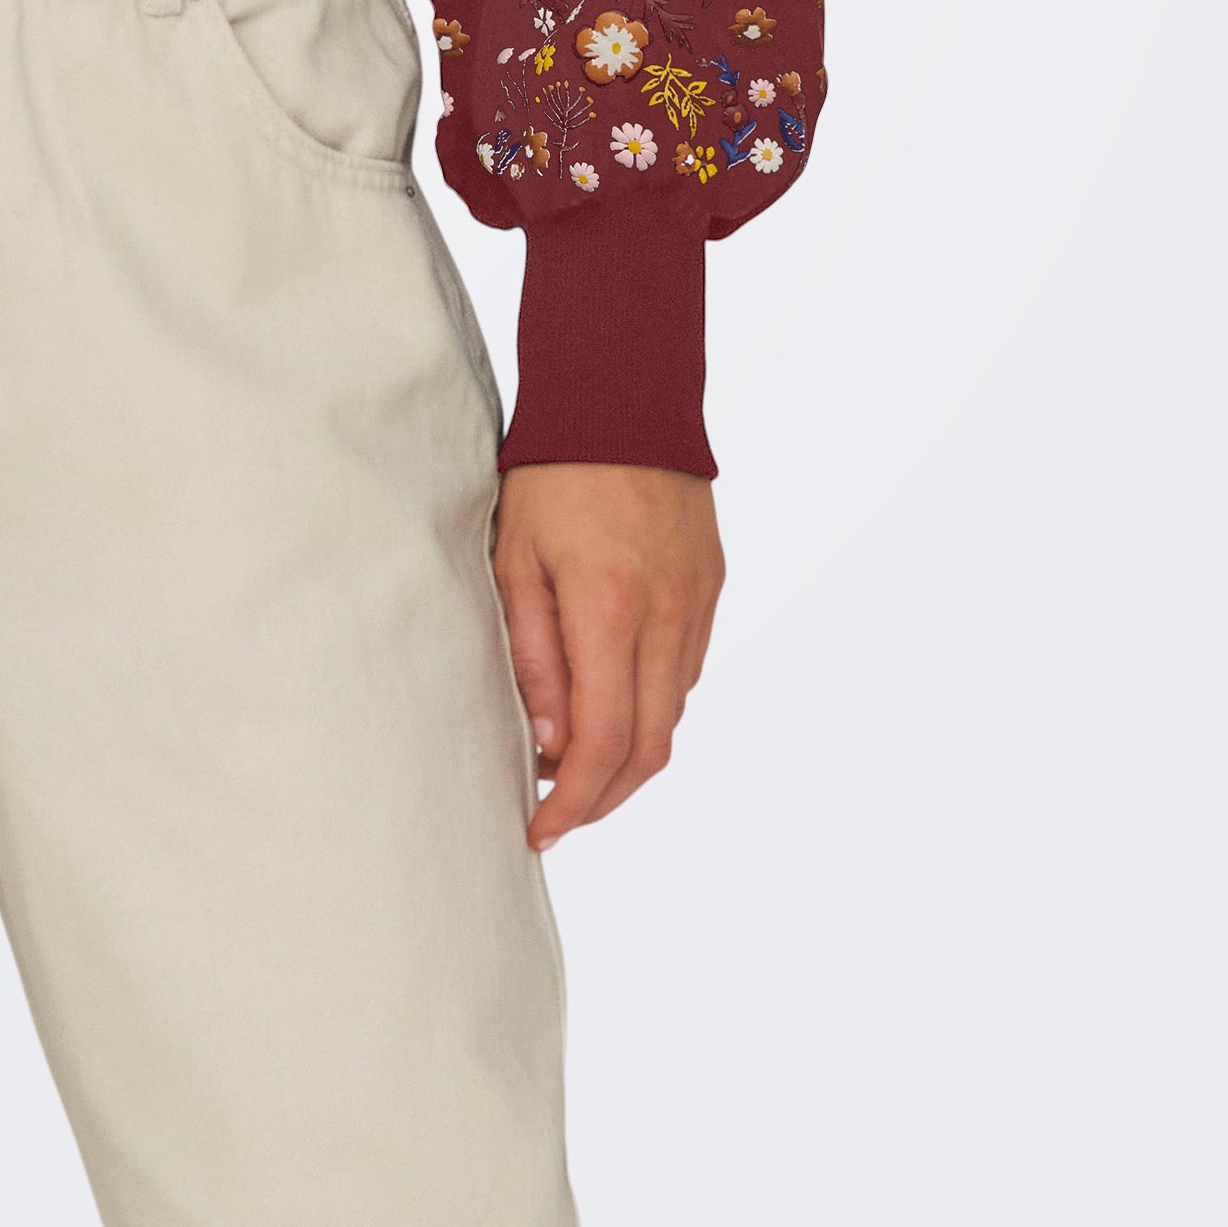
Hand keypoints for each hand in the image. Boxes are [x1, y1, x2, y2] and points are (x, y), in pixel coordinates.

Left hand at [491, 463, 723, 850]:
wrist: (624, 395)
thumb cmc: (551, 473)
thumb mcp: (515, 558)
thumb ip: (534, 654)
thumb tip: (550, 742)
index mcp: (612, 609)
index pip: (602, 742)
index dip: (572, 802)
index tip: (540, 831)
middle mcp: (669, 616)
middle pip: (649, 749)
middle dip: (603, 799)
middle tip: (557, 816)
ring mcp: (699, 603)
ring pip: (673, 716)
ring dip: (629, 757)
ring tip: (574, 766)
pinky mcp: (712, 587)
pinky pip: (687, 673)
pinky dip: (652, 707)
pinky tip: (612, 703)